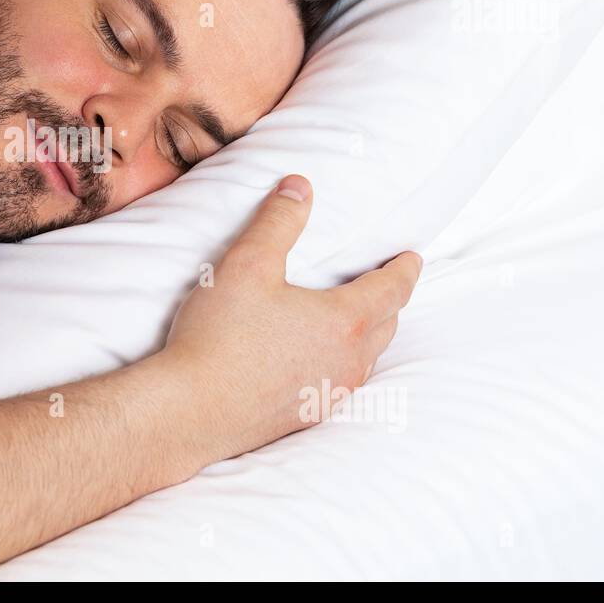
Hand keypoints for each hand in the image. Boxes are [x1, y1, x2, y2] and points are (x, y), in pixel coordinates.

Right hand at [161, 174, 421, 461]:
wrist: (191, 410)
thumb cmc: (220, 335)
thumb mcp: (247, 265)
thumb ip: (277, 222)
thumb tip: (300, 186)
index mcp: (344, 321)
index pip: (392, 289)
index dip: (405, 270)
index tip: (412, 258)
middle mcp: (348, 361)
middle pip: (386, 325)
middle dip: (390, 300)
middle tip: (387, 283)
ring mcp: (330, 392)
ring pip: (366, 359)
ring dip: (369, 334)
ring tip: (357, 319)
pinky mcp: (307, 415)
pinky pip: (341, 383)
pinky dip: (343, 363)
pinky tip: (320, 360)